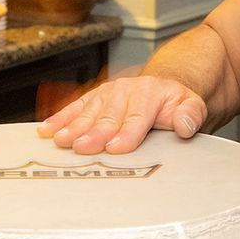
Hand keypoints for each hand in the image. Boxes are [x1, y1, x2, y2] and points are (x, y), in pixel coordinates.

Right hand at [37, 75, 206, 154]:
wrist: (163, 91)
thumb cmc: (175, 106)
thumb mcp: (193, 107)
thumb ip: (191, 115)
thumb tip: (184, 124)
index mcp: (151, 93)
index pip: (137, 117)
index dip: (126, 133)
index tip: (115, 147)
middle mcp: (126, 90)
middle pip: (109, 116)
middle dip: (94, 133)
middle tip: (81, 148)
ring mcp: (107, 93)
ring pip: (88, 112)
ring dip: (72, 127)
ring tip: (60, 140)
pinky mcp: (94, 98)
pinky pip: (75, 108)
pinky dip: (59, 119)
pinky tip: (46, 129)